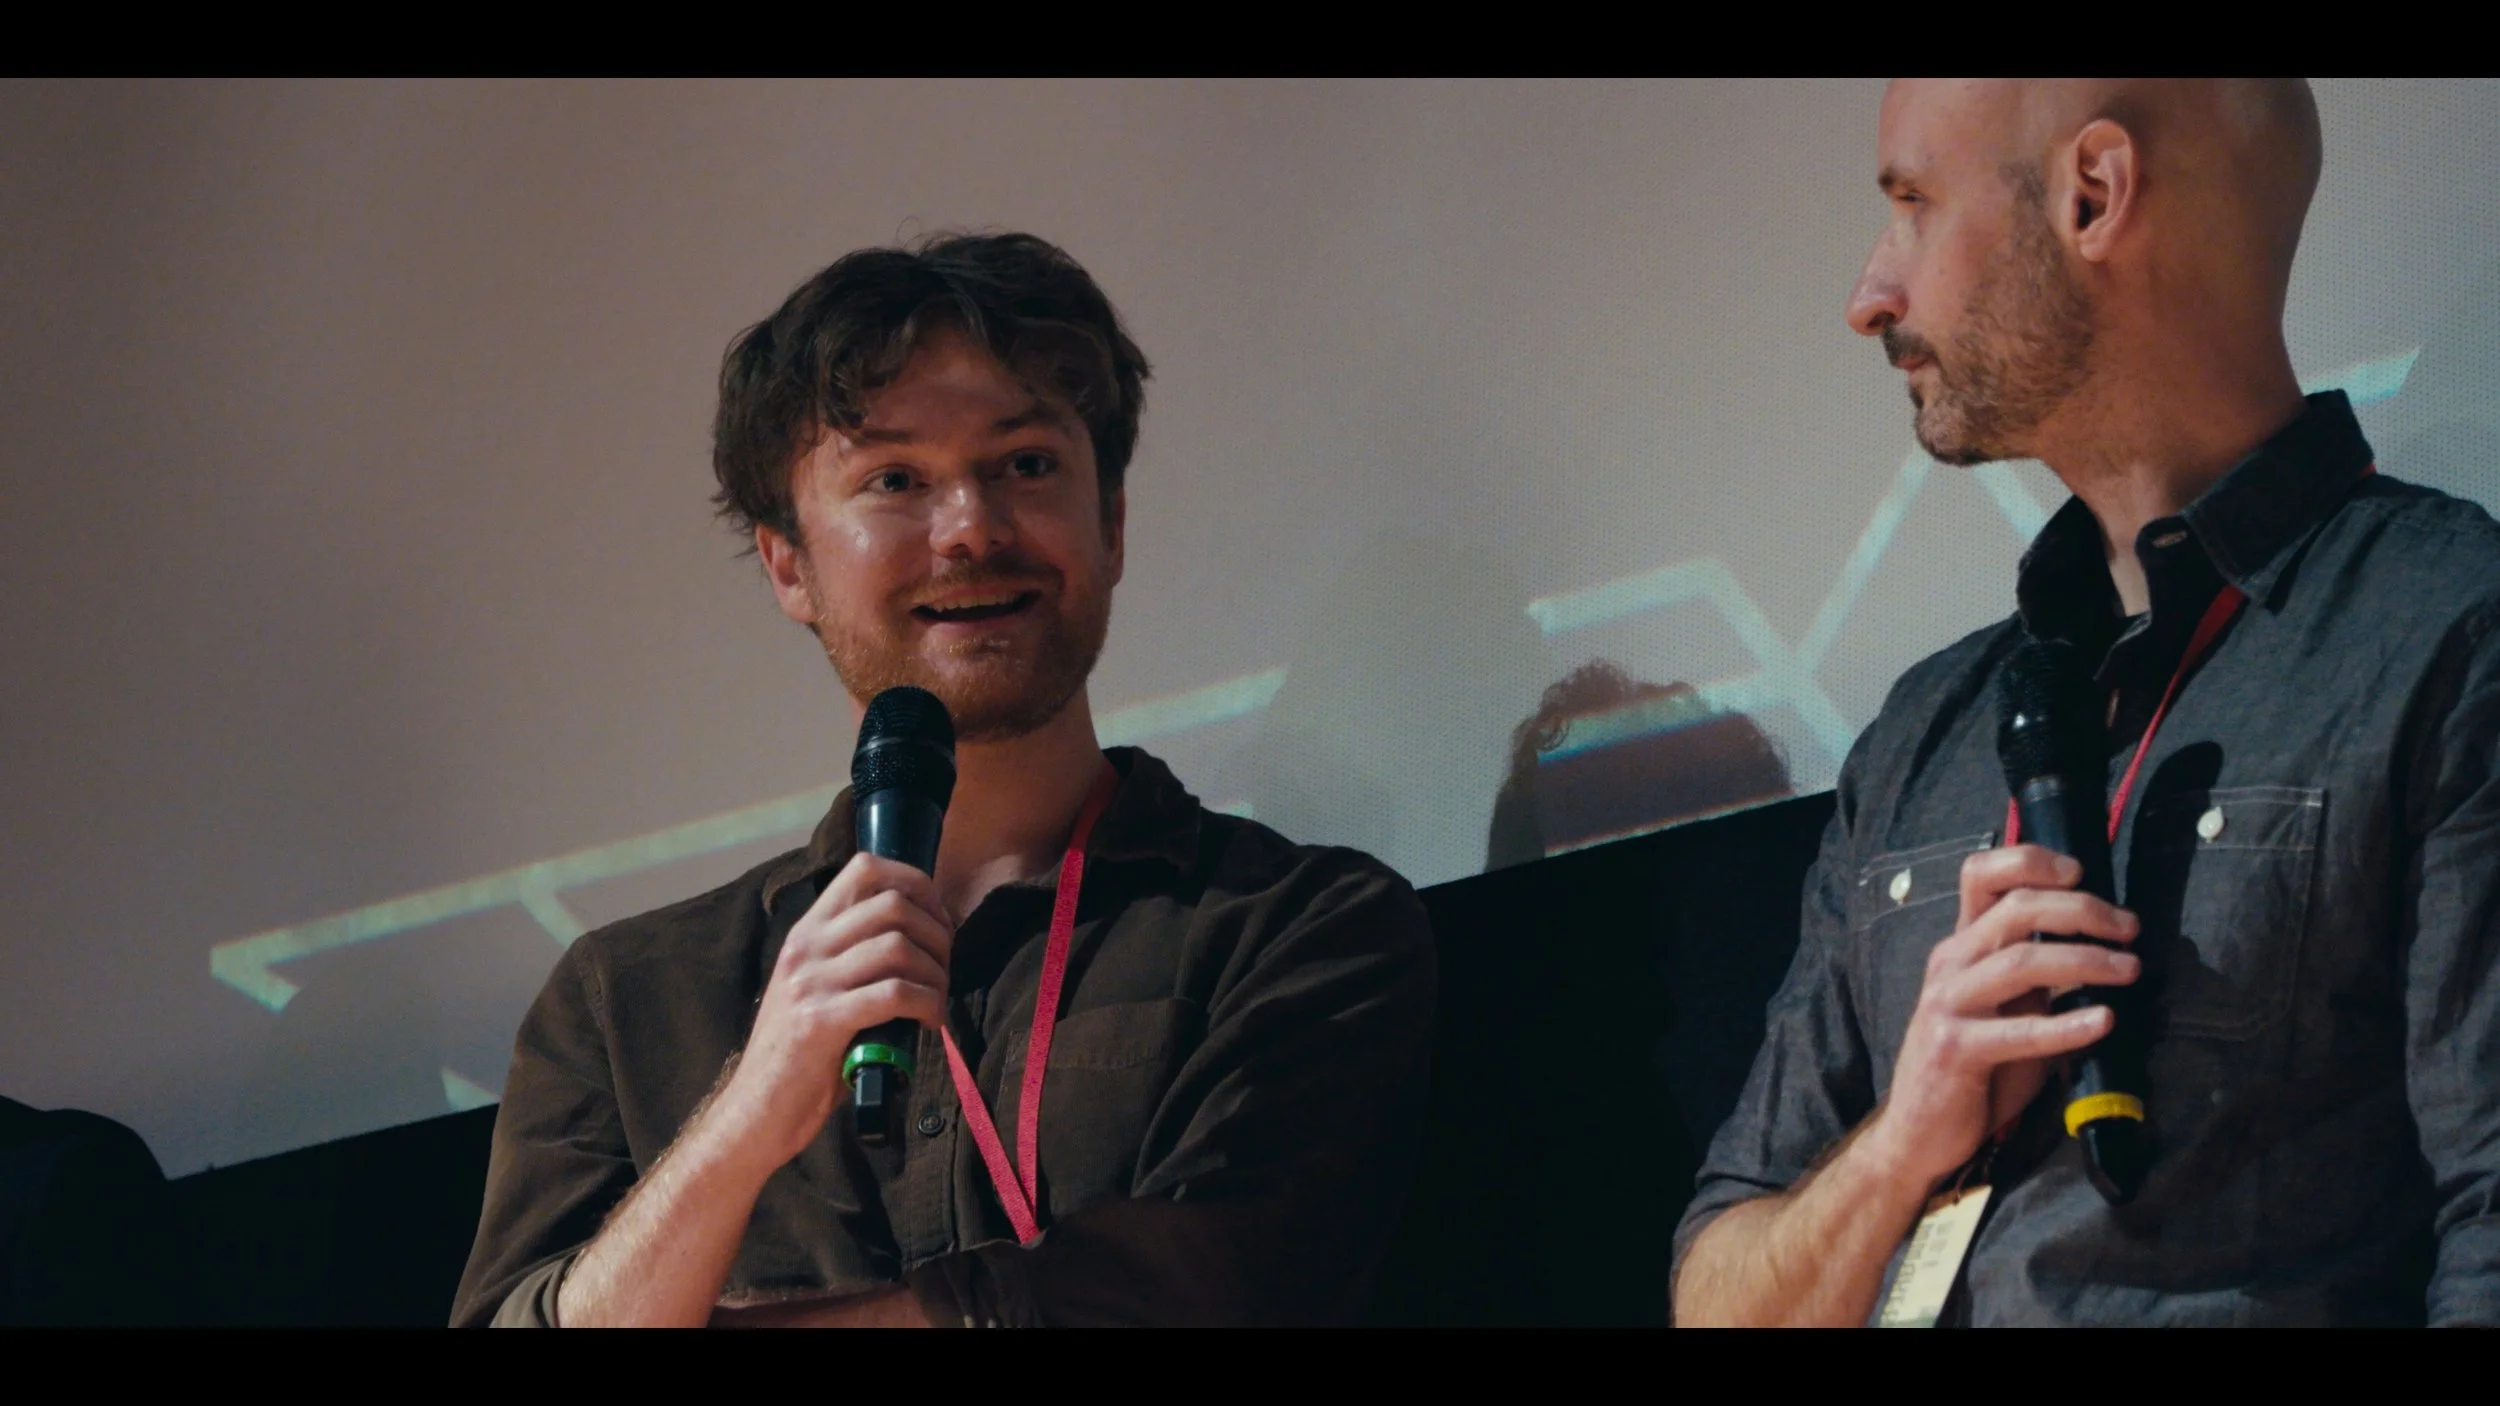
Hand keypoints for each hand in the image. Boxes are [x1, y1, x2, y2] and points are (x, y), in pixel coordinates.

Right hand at [704, 852, 954, 1172]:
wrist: (756, 1113)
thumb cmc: (800, 1055)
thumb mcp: (818, 990)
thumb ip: (854, 959)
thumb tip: (922, 939)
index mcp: (806, 933)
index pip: (865, 868)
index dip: (916, 882)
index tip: (938, 918)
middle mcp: (805, 948)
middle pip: (892, 904)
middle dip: (937, 932)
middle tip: (945, 967)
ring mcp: (810, 983)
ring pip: (898, 947)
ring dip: (936, 972)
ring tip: (938, 998)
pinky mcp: (820, 1022)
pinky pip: (894, 994)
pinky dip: (927, 1004)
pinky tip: (930, 1022)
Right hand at [1866, 844, 2139, 1190]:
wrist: (1918, 1130)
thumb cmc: (1974, 1069)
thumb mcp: (2007, 1009)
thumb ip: (2039, 977)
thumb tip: (2107, 951)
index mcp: (1961, 946)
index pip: (1981, 875)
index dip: (2030, 860)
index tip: (2081, 871)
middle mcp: (1950, 963)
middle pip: (2016, 908)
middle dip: (2082, 909)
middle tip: (2129, 928)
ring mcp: (1948, 1004)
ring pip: (2021, 960)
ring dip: (2085, 960)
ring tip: (2130, 969)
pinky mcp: (1955, 1049)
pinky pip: (2018, 1031)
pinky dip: (2066, 1025)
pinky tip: (2104, 1021)